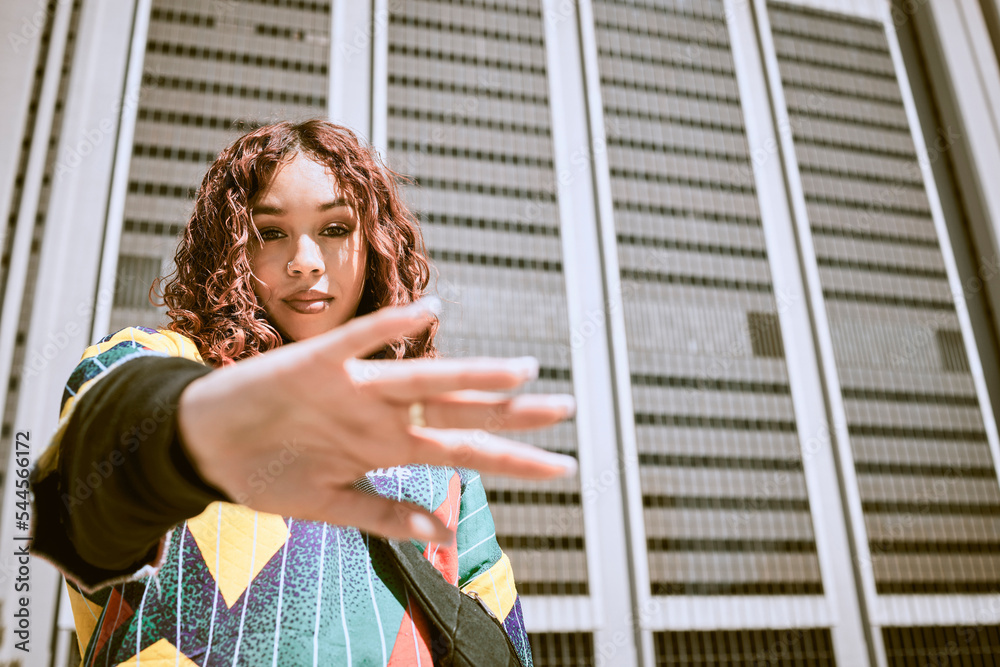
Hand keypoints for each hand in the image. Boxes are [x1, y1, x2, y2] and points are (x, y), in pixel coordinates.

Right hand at [177, 298, 576, 544]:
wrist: (202, 442)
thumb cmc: (265, 470)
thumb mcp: (328, 506)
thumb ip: (384, 517)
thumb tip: (442, 535)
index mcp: (386, 445)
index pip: (463, 449)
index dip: (513, 458)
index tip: (561, 464)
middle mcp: (380, 413)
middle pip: (458, 410)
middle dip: (513, 414)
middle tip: (568, 408)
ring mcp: (351, 387)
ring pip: (423, 379)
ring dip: (472, 376)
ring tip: (522, 372)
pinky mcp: (313, 362)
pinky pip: (357, 342)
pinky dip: (390, 329)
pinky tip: (429, 311)